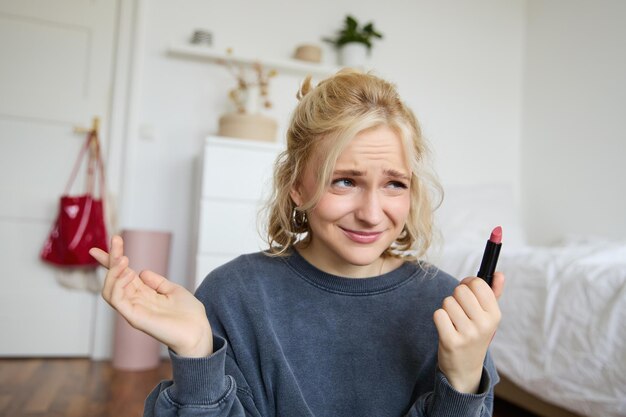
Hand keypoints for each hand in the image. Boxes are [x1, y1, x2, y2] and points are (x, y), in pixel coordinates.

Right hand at [90, 235, 212, 356]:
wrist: (198, 331)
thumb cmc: (189, 314)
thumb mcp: (173, 290)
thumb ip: (157, 282)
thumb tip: (142, 272)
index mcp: (144, 294)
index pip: (122, 275)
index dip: (112, 261)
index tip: (106, 243)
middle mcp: (135, 301)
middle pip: (114, 278)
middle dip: (112, 258)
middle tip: (116, 240)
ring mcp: (133, 310)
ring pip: (109, 289)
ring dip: (113, 271)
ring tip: (124, 259)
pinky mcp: (134, 317)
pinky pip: (116, 300)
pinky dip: (117, 285)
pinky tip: (128, 273)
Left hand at [433, 272, 503, 392]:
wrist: (464, 368)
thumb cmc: (475, 335)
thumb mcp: (488, 317)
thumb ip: (493, 293)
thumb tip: (499, 273)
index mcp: (495, 315)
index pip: (478, 284)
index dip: (468, 283)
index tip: (467, 291)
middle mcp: (484, 324)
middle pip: (460, 290)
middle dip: (456, 297)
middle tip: (459, 311)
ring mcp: (468, 334)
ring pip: (447, 302)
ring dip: (447, 309)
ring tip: (454, 322)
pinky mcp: (451, 341)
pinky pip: (438, 314)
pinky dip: (439, 319)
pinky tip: (446, 328)